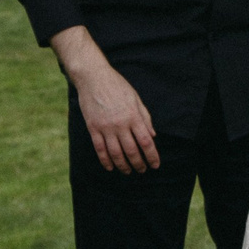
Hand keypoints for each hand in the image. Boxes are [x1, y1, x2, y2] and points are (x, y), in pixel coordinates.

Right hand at [53, 25, 158, 172]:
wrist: (93, 77)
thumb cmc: (117, 86)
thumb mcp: (135, 98)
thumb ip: (145, 117)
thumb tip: (152, 135)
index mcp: (133, 116)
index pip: (146, 142)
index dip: (152, 156)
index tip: (155, 164)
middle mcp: (120, 124)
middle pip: (132, 151)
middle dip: (139, 164)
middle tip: (142, 170)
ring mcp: (105, 127)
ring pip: (116, 153)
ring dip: (123, 165)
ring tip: (128, 171)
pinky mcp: (93, 128)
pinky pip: (100, 149)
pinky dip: (105, 161)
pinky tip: (110, 167)